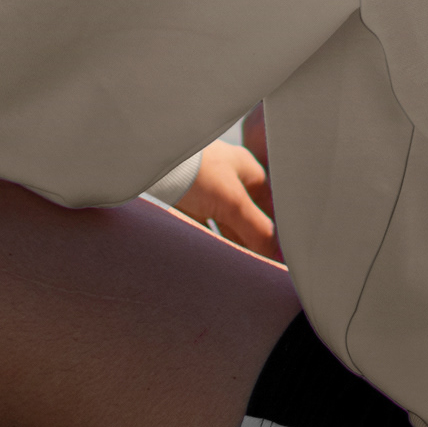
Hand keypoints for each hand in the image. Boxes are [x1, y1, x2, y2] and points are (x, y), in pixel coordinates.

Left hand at [171, 108, 278, 261]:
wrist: (148, 158)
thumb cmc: (196, 169)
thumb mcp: (233, 202)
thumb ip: (258, 229)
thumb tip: (278, 255)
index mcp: (246, 170)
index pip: (270, 204)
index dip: (276, 229)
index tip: (278, 255)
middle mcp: (228, 178)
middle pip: (247, 216)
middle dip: (253, 240)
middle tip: (260, 266)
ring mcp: (206, 189)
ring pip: (225, 223)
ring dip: (232, 243)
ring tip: (240, 267)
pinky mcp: (185, 201)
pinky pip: (203, 225)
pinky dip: (212, 241)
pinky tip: (216, 257)